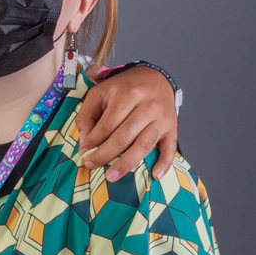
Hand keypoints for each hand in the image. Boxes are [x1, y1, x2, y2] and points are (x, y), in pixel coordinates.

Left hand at [75, 66, 177, 182]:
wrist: (155, 78)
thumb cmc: (125, 88)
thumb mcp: (100, 93)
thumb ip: (87, 115)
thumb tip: (85, 141)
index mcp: (128, 94)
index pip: (107, 125)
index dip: (93, 141)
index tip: (83, 153)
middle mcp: (148, 106)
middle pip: (123, 137)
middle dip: (104, 155)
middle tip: (91, 165)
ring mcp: (161, 118)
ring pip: (143, 145)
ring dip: (126, 164)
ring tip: (111, 176)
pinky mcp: (172, 128)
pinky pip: (170, 148)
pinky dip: (164, 163)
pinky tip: (155, 175)